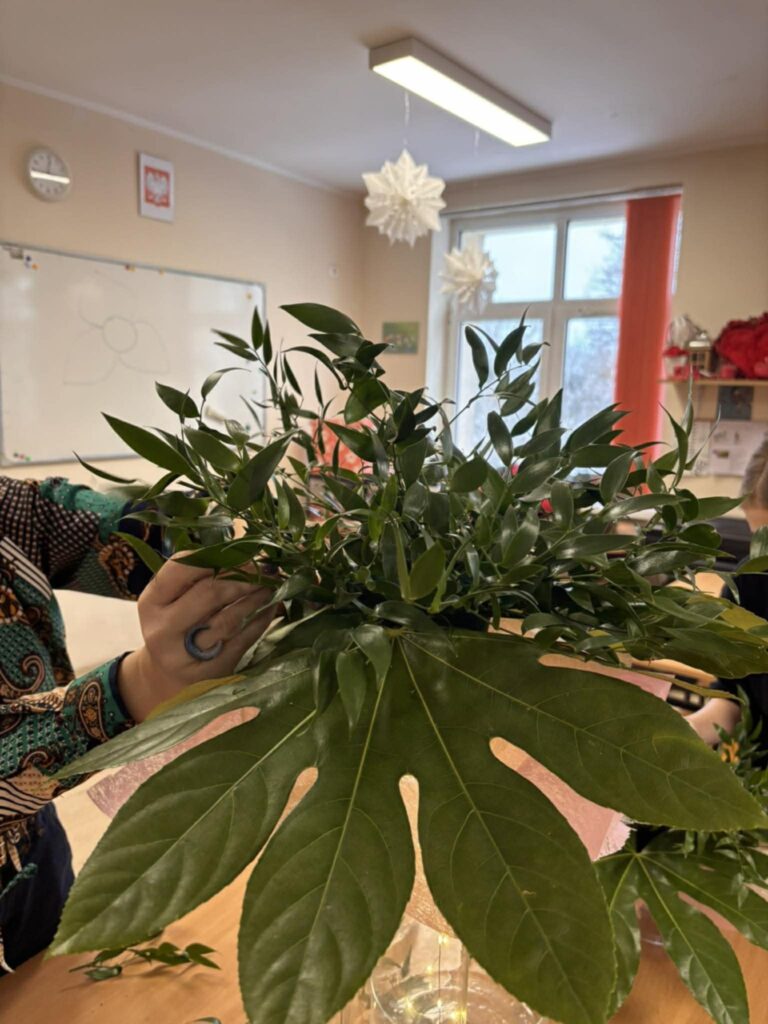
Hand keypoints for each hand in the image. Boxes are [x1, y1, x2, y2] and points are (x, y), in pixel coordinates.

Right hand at [117, 556, 275, 721]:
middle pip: (208, 593)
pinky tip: (271, 608)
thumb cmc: (177, 625)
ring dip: (255, 598)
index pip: (181, 568)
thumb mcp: (173, 600)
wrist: (169, 676)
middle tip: (264, 570)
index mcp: (152, 602)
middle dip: (242, 578)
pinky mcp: (211, 670)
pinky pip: (243, 640)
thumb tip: (245, 552)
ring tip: (271, 585)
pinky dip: (261, 621)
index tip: (241, 552)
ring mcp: (186, 654)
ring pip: (228, 619)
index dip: (216, 556)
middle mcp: (163, 628)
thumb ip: (198, 577)